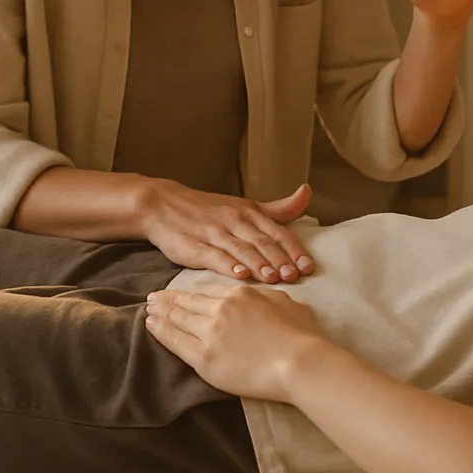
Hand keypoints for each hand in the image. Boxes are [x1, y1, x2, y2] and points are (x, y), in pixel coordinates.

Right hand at [138, 179, 314, 283]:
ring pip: (241, 249)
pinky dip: (228, 265)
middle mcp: (235, 221)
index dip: (294, 250)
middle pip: (263, 242)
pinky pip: (214, 256)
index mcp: (249, 212)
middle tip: (295, 276)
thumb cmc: (209, 210)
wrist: (163, 205)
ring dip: (259, 264)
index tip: (308, 267)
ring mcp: (214, 233)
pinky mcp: (195, 246)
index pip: (278, 232)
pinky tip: (240, 276)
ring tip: (273, 279)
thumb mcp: (245, 206)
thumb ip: (276, 208)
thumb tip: (306, 193)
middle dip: (280, 260)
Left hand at [145, 286, 329, 403]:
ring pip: (178, 318)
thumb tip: (264, 297)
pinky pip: (174, 341)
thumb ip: (269, 298)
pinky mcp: (203, 357)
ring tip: (149, 310)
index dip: (194, 292)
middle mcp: (221, 309)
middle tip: (154, 298)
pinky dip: (160, 330)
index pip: (210, 292)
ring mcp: (210, 332)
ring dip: (161, 312)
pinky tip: (150, 325)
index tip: (185, 293)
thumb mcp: (288, 304)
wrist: (299, 362)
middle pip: (189, 301)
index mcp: (241, 294)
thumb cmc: (302, 336)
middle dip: (169, 299)